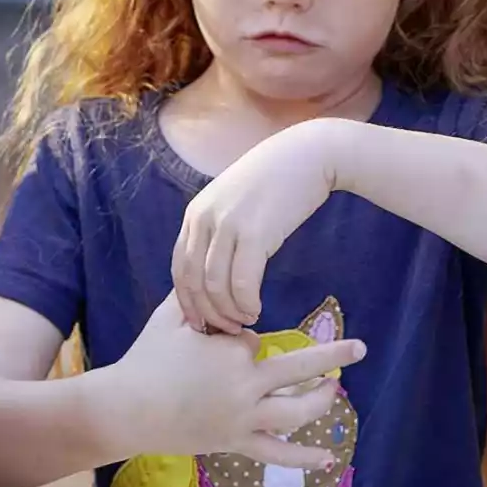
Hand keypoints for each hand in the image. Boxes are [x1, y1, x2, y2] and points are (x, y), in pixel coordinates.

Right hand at [105, 293, 364, 463]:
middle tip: (359, 348)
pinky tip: (328, 458)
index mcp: (233, 351)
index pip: (257, 339)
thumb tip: (206, 269)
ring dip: (321, 400)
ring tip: (334, 390)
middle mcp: (246, 384)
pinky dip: (303, 458)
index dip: (242, 339)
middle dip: (332, 356)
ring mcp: (244, 418)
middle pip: (300, 368)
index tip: (220, 344)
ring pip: (297, 412)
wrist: (125, 409)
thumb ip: (193, 295)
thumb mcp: (170, 318)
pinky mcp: (236, 442)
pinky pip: (275, 453)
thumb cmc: (146, 360)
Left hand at [173, 122, 342, 332]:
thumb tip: (215, 270)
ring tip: (244, 321)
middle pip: (193, 282)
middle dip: (207, 313)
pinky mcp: (254, 234)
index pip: (179, 267)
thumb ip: (219, 230)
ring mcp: (227, 226)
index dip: (188, 300)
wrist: (307, 155)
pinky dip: (246, 304)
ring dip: (228, 313)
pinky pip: (241, 283)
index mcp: (195, 214)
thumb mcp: (233, 201)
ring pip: (215, 287)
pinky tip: (256, 310)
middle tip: (225, 331)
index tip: (203, 320)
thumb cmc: (275, 180)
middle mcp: (204, 220)